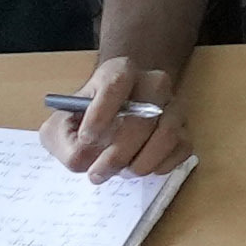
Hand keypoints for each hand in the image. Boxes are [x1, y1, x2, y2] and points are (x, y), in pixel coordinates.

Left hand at [46, 58, 190, 182]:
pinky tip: (140, 167)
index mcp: (119, 72)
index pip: (117, 82)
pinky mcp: (185, 128)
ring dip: (141, 162)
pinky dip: (161, 165)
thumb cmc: (84, 120)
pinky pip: (182, 148)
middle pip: (145, 116)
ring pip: (168, 134)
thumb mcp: (60, 126)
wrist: (112, 119)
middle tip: (97, 173)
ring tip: (121, 172)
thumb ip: (64, 141)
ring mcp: (173, 105)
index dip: (101, 112)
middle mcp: (153, 83)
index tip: (86, 139)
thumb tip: (86, 158)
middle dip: (118, 152)